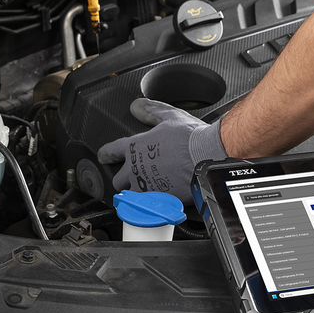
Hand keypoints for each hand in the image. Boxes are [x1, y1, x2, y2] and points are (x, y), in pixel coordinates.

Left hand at [97, 99, 226, 203]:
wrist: (208, 158)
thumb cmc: (191, 138)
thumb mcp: (169, 116)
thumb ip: (151, 111)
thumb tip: (136, 106)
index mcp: (135, 147)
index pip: (110, 151)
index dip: (105, 154)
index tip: (105, 157)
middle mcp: (135, 169)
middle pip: (117, 180)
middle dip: (122, 178)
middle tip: (131, 177)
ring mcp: (146, 187)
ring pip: (130, 196)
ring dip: (135, 194)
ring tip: (143, 192)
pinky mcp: (158, 200)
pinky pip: (148, 206)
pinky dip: (151, 203)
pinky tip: (157, 201)